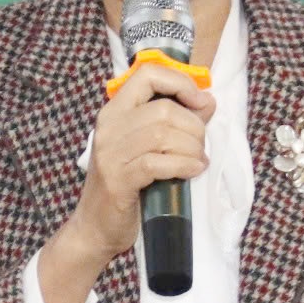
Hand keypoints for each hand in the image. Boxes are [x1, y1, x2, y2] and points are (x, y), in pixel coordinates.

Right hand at [61, 62, 213, 261]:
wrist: (95, 228)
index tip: (200, 101)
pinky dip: (183, 165)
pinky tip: (194, 171)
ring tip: (198, 161)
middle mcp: (109, 127)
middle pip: (163, 109)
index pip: (147, 74)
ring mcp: (110, 154)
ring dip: (191, 148)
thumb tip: (208, 101)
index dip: (180, 82)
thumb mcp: (147, 148)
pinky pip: (157, 163)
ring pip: (162, 134)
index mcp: (114, 111)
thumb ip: (174, 122)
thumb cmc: (126, 185)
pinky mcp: (118, 180)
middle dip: (193, 127)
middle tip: (201, 147)